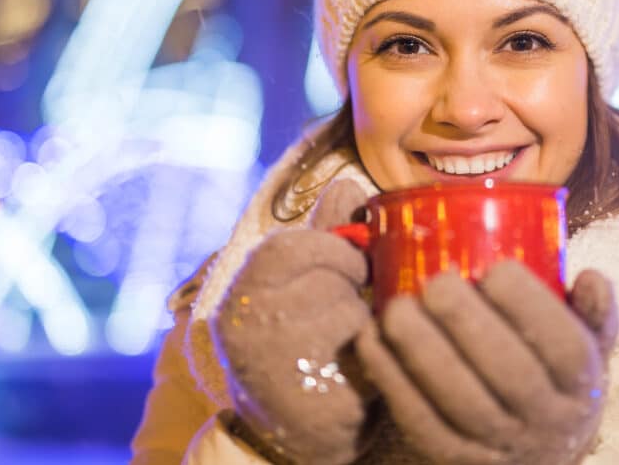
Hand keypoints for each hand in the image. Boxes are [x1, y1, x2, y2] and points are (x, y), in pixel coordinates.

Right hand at [210, 180, 376, 464]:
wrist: (291, 434)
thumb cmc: (301, 343)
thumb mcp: (303, 282)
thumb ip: (326, 233)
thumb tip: (348, 185)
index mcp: (243, 289)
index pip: (293, 244)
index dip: (333, 251)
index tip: (347, 269)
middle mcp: (247, 326)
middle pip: (330, 277)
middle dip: (352, 290)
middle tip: (345, 311)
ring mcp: (275, 368)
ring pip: (352, 314)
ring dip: (365, 325)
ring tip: (347, 342)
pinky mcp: (312, 403)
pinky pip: (368, 356)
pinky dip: (375, 358)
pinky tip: (357, 369)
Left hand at [356, 261, 618, 464]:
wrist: (536, 456)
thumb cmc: (556, 377)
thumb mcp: (589, 347)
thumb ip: (592, 311)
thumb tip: (591, 276)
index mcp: (583, 385)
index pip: (566, 349)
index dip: (532, 308)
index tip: (497, 267)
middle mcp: (547, 421)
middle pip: (510, 375)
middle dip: (469, 324)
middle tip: (438, 282)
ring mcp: (499, 446)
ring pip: (461, 402)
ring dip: (423, 351)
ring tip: (397, 307)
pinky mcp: (451, 459)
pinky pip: (419, 421)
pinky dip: (392, 378)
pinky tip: (372, 338)